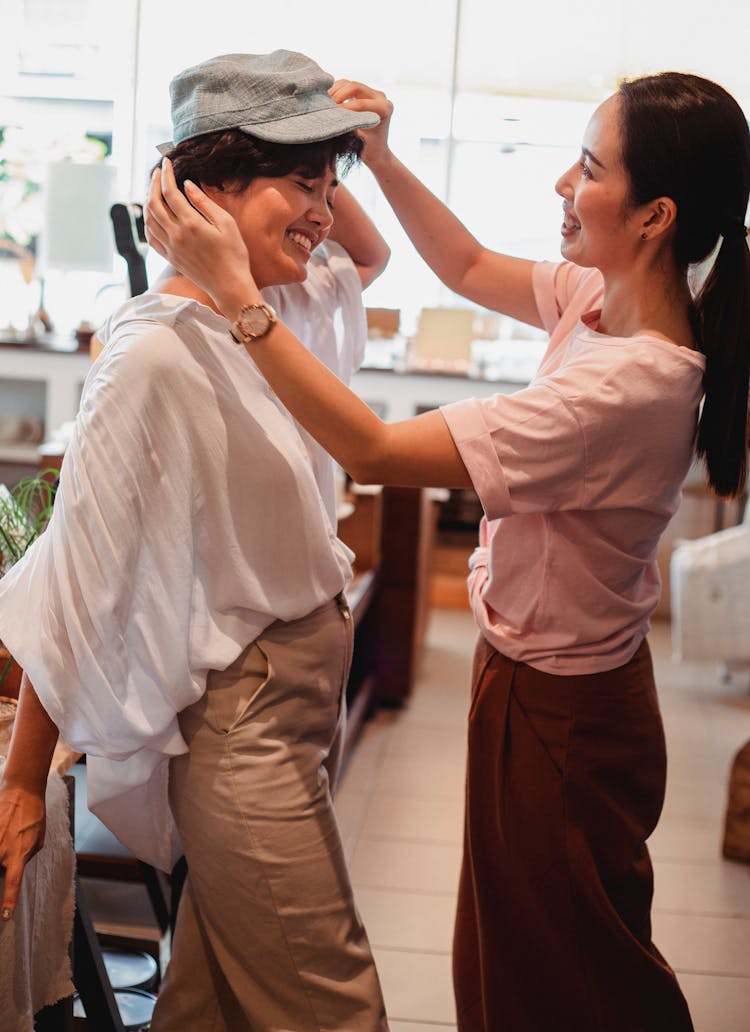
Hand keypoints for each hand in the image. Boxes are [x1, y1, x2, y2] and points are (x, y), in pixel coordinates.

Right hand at [0, 781, 45, 919]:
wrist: (22, 793)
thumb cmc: (33, 816)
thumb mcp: (38, 840)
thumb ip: (25, 857)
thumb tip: (14, 866)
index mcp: (18, 856)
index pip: (12, 884)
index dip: (8, 902)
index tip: (5, 916)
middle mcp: (2, 852)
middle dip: (3, 870)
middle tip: (12, 850)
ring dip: (2, 857)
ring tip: (8, 839)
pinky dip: (0, 840)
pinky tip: (4, 832)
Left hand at [145, 158, 258, 316]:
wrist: (230, 287)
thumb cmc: (234, 255)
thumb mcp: (226, 224)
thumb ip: (204, 203)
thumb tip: (187, 186)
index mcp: (191, 224)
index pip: (170, 192)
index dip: (166, 175)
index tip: (166, 162)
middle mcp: (176, 235)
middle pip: (154, 203)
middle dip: (153, 184)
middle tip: (157, 172)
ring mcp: (171, 248)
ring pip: (149, 220)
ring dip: (148, 201)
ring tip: (153, 190)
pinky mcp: (171, 258)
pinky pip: (151, 238)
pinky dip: (147, 223)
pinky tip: (152, 216)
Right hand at [329, 80, 392, 168]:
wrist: (375, 150)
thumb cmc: (368, 148)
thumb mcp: (359, 138)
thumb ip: (349, 124)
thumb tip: (333, 114)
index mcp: (384, 108)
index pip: (361, 103)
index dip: (344, 107)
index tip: (331, 113)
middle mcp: (380, 97)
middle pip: (355, 87)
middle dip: (338, 95)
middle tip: (327, 106)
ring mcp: (372, 93)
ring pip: (349, 84)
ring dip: (335, 92)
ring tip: (325, 103)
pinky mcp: (363, 92)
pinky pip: (346, 85)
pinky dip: (335, 91)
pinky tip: (327, 101)